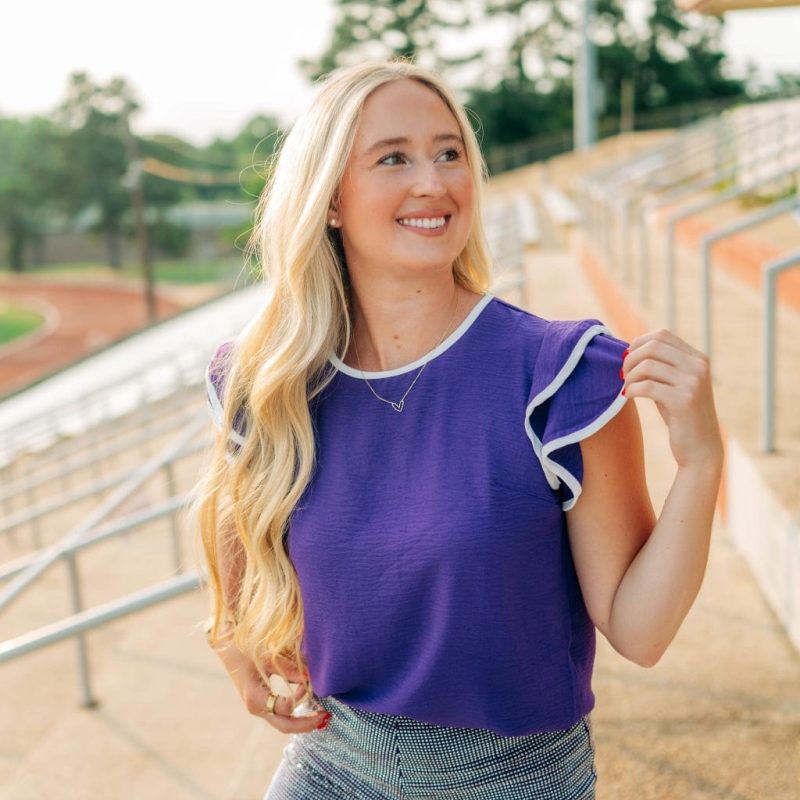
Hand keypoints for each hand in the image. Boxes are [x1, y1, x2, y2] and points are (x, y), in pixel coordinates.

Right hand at [213, 639, 329, 733]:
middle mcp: (256, 708)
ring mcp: (258, 708)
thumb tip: (310, 676)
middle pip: (285, 726)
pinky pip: (280, 714)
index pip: (285, 707)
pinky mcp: (261, 703)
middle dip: (306, 725)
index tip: (307, 682)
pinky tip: (309, 709)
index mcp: (255, 698)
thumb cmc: (246, 649)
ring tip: (322, 717)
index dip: (299, 696)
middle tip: (327, 718)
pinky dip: (295, 714)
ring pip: (283, 724)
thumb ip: (289, 669)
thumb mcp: (268, 657)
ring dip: (303, 722)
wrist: (227, 647)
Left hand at [621, 329, 722, 469]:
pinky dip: (632, 390)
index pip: (662, 335)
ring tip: (627, 388)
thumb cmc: (681, 417)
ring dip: (629, 376)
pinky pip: (647, 386)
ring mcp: (693, 382)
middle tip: (623, 375)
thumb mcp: (673, 385)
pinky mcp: (684, 401)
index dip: (638, 343)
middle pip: (653, 346)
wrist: (701, 449)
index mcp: (698, 359)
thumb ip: (660, 367)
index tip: (627, 360)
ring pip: (647, 365)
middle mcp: (698, 366)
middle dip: (630, 358)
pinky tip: (629, 396)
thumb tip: (628, 350)